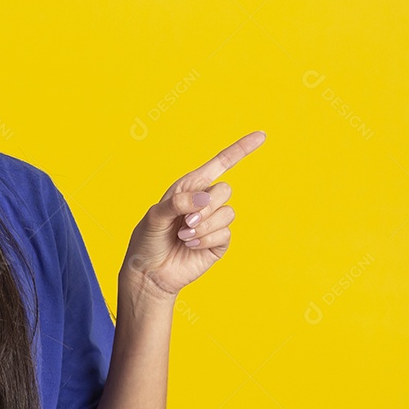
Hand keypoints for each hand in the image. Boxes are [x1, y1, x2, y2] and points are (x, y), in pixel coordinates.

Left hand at [120, 131, 266, 299]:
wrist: (149, 272)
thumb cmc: (147, 241)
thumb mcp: (154, 216)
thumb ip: (177, 202)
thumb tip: (205, 198)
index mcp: (190, 187)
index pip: (220, 164)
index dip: (240, 149)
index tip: (261, 136)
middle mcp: (204, 202)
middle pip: (225, 190)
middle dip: (206, 207)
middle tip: (184, 222)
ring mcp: (213, 223)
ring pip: (227, 214)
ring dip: (203, 226)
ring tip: (183, 236)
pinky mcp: (218, 243)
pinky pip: (225, 233)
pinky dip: (206, 239)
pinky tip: (190, 245)